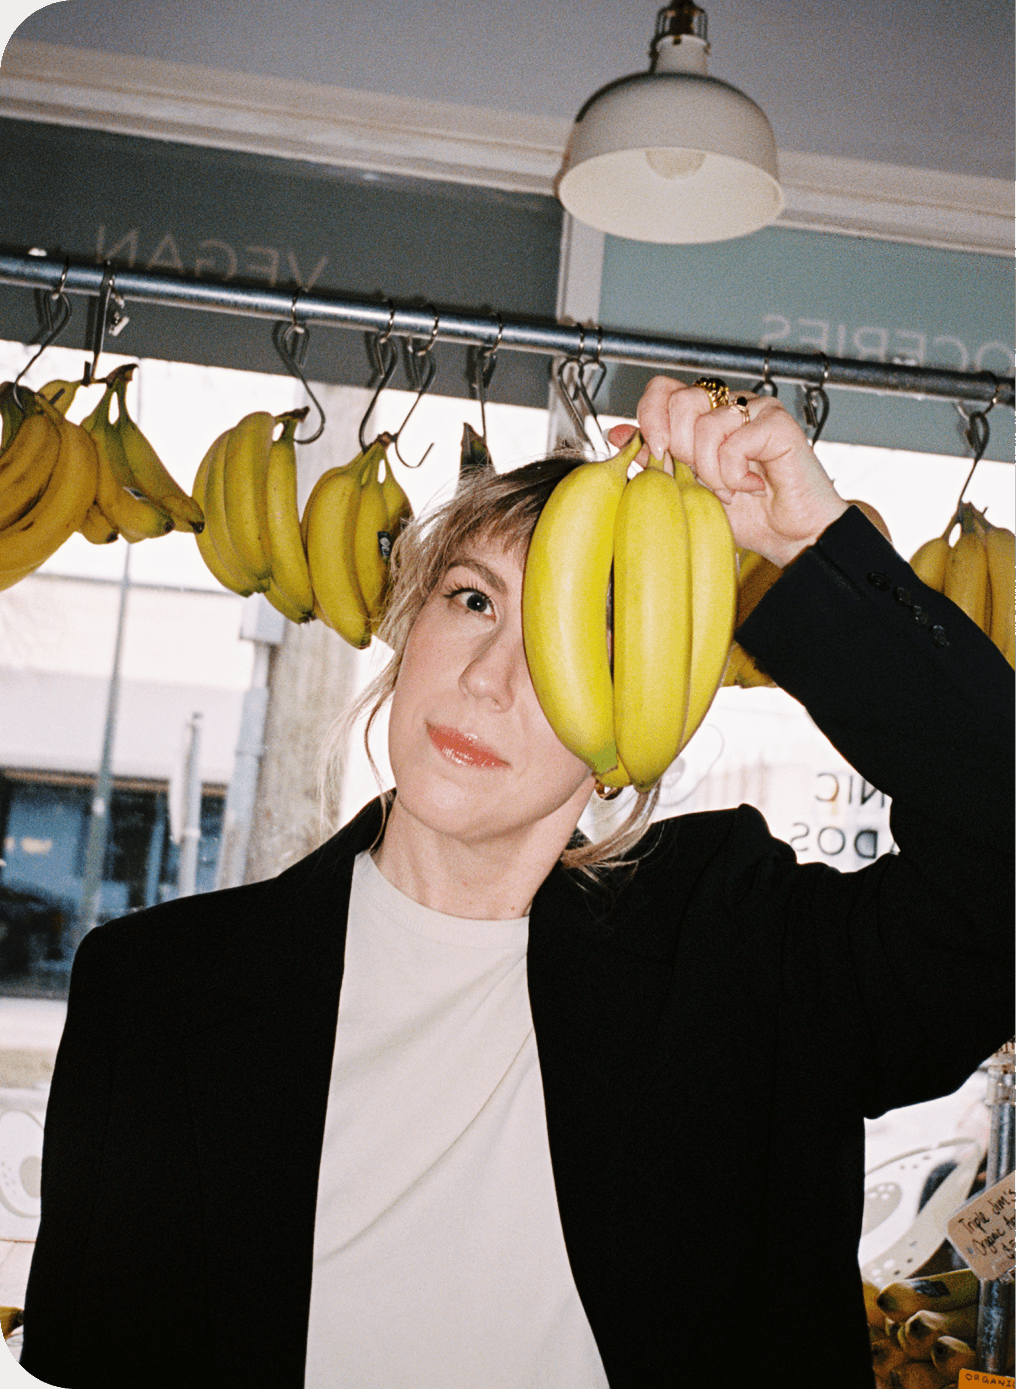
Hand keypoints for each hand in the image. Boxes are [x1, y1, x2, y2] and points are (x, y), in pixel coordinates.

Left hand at [606, 376, 847, 567]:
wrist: (790, 537)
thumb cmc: (747, 515)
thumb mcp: (686, 488)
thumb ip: (654, 458)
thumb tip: (617, 433)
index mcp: (704, 414)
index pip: (663, 390)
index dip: (651, 417)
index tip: (656, 454)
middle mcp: (728, 406)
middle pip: (681, 401)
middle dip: (682, 451)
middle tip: (703, 480)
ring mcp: (755, 410)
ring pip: (706, 425)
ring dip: (713, 472)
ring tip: (731, 489)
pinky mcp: (777, 424)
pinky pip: (735, 442)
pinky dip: (735, 475)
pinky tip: (753, 487)